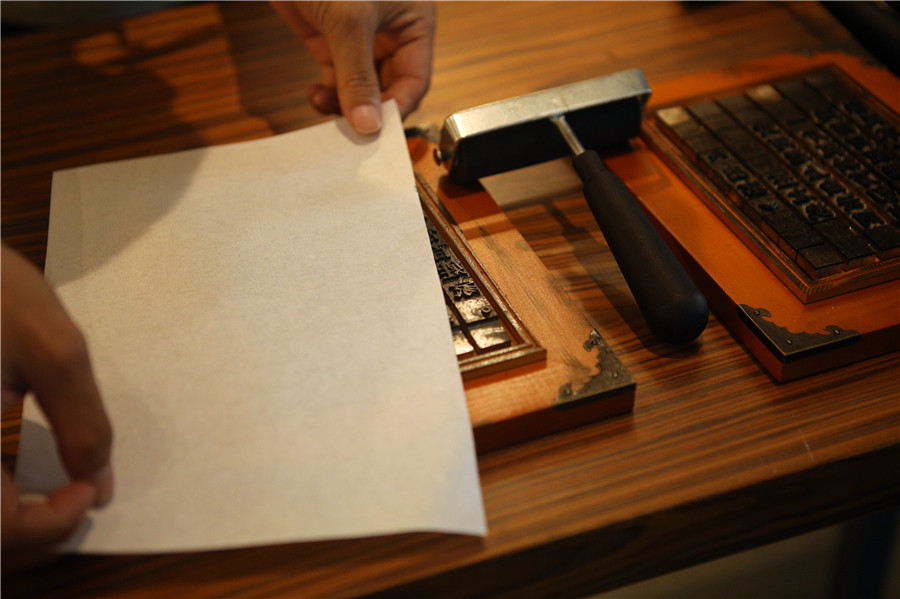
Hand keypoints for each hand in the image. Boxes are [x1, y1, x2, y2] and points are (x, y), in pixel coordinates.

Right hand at [1, 244, 112, 568]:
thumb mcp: (53, 350)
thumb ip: (83, 423)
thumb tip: (100, 485)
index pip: (1, 531)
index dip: (50, 528)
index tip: (87, 493)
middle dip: (30, 534)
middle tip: (74, 498)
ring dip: (10, 522)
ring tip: (51, 494)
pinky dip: (0, 494)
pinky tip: (21, 475)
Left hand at [273, 1, 435, 132]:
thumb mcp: (349, 21)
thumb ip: (357, 76)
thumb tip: (369, 124)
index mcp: (414, 23)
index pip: (414, 80)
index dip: (396, 108)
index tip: (377, 132)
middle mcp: (391, 33)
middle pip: (389, 88)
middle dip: (369, 110)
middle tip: (351, 132)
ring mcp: (360, 37)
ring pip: (361, 88)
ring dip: (345, 105)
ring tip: (327, 113)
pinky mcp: (331, 39)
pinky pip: (337, 79)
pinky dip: (327, 95)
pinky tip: (316, 98)